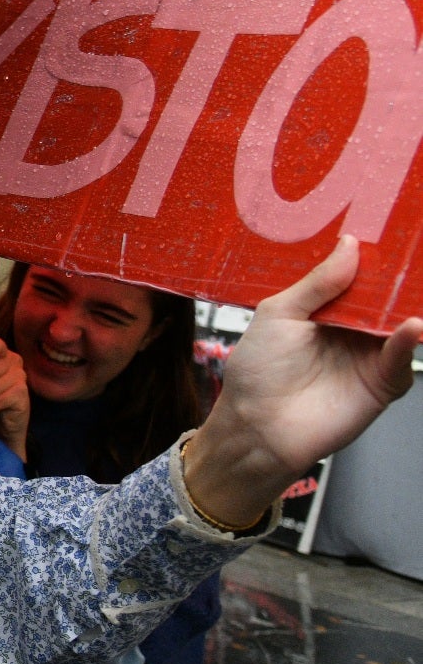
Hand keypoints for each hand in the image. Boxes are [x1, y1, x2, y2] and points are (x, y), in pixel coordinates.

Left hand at [185, 237, 422, 527]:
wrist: (258, 427)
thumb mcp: (279, 314)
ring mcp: (369, 355)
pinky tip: (412, 326)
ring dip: (411, 307)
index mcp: (324, 310)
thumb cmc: (257, 372)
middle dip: (399, 280)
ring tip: (416, 286)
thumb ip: (316, 283)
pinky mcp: (381, 382)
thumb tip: (349, 246)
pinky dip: (410, 342)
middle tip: (413, 256)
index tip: (388, 236)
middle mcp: (351, 331)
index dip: (371, 260)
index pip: (357, 278)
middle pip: (384, 300)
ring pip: (401, 325)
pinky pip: (402, 359)